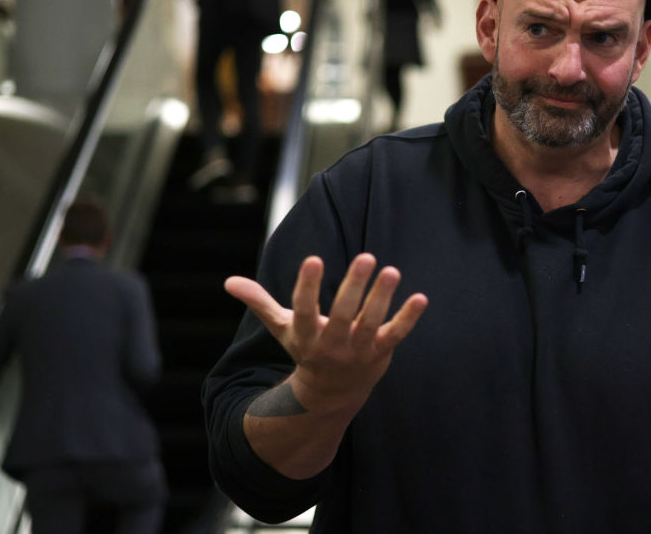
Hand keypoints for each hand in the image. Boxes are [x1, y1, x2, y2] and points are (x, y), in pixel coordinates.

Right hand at [225, 254, 427, 408]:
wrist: (332, 394)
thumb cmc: (307, 350)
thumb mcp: (283, 328)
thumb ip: (260, 302)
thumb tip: (229, 282)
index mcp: (306, 335)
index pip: (305, 308)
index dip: (308, 286)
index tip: (314, 259)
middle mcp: (331, 344)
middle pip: (342, 314)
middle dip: (353, 286)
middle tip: (366, 256)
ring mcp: (357, 350)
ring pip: (371, 323)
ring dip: (382, 298)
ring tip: (391, 270)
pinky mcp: (380, 352)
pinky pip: (396, 334)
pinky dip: (409, 318)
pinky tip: (421, 298)